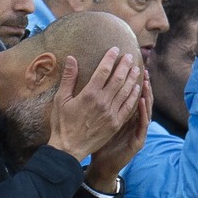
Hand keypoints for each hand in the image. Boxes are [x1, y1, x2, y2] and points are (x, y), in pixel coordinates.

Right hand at [47, 48, 142, 162]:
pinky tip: (137, 88)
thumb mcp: (60, 99)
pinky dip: (134, 95)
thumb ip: (68, 78)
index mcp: (89, 94)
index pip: (103, 70)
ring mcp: (111, 113)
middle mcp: (103, 102)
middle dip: (125, 65)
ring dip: (132, 78)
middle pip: (118, 79)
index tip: (115, 49)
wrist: (69, 149)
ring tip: (136, 68)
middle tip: (130, 56)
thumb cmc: (62, 124)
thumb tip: (71, 58)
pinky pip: (128, 106)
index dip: (110, 58)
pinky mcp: (115, 123)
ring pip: (126, 91)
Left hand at [85, 72, 151, 190]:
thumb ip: (95, 101)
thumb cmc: (96, 142)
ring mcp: (135, 131)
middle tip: (139, 66)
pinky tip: (143, 101)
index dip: (128, 79)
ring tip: (144, 80)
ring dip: (146, 94)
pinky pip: (142, 125)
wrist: (98, 165)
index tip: (127, 63)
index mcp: (120, 114)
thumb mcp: (94, 118)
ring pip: (144, 109)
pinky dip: (143, 113)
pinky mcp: (136, 141)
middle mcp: (130, 121)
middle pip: (138, 98)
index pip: (126, 93)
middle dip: (139, 82)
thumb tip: (87, 82)